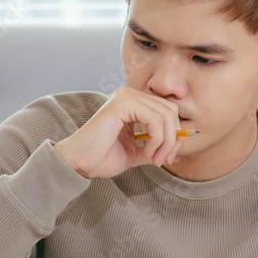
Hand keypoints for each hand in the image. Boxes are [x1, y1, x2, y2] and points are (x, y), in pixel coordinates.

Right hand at [53, 86, 184, 178]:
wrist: (79, 162)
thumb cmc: (102, 157)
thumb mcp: (136, 153)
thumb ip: (155, 149)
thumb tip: (177, 154)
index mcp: (134, 103)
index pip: (168, 111)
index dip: (175, 135)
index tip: (168, 158)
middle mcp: (130, 94)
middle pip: (171, 110)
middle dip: (173, 139)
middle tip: (164, 160)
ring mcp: (126, 96)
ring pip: (166, 114)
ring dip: (166, 142)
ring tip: (154, 159)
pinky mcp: (123, 103)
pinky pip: (155, 118)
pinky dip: (157, 138)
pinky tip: (147, 151)